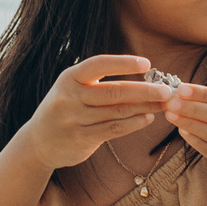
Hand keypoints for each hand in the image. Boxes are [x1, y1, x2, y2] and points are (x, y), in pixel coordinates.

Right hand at [17, 55, 172, 172]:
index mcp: (69, 78)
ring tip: (164, 104)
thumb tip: (143, 78)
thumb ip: (100, 84)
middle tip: (168, 90)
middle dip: (145, 90)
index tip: (147, 63)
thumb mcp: (73, 89)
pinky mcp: (80, 139)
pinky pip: (113, 130)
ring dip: (145, 107)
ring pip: (117, 111)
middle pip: (114, 91)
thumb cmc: (66, 109)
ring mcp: (74, 119)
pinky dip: (133, 124)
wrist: (38, 142)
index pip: (99, 65)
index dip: (123, 63)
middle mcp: (70, 97)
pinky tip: (147, 118)